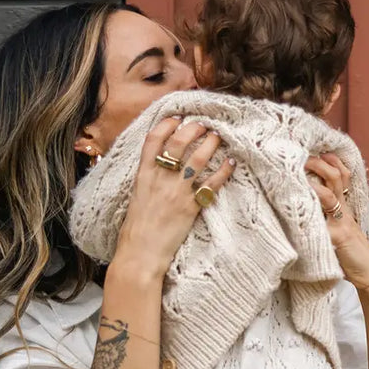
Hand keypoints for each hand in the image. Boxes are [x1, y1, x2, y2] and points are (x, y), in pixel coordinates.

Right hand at [113, 116, 235, 278]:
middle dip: (193, 129)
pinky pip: (211, 183)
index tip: (178, 117)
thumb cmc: (137, 229)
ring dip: (210, 144)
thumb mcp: (138, 197)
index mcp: (143, 174)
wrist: (141, 252)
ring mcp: (176, 191)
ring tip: (218, 136)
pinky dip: (223, 171)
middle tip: (203, 124)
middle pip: (178, 143)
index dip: (167, 124)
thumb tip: (159, 168)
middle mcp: (160, 178)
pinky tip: (231, 163)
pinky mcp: (191, 206)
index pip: (153, 139)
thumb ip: (148, 179)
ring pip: (197, 158)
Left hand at [306, 153, 368, 293]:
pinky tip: (295, 207)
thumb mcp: (341, 233)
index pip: (341, 175)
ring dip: (314, 179)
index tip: (314, 150)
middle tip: (301, 155)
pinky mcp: (338, 237)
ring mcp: (341, 223)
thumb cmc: (353, 258)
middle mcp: (344, 211)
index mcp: (345, 208)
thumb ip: (327, 221)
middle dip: (318, 162)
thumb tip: (303, 212)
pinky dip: (308, 213)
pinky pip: (321, 221)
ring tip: (298, 170)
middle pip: (336, 176)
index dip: (330, 160)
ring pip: (329, 192)